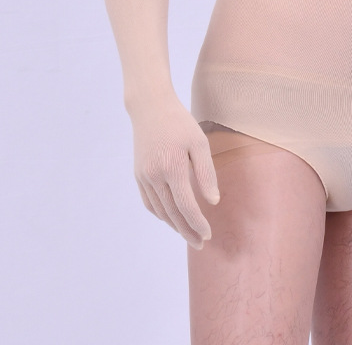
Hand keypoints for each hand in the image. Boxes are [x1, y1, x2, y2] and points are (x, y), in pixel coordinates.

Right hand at [130, 96, 220, 248]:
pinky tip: (171, 218)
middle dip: (186, 231)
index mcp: (172, 167)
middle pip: (172, 213)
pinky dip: (160, 214)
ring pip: (159, 210)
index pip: (186, 205)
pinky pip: (149, 202)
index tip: (208, 235)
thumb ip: (206, 173)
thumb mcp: (199, 143)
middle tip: (200, 244)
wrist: (150, 108)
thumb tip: (213, 202)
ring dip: (174, 225)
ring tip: (188, 234)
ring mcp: (144, 176)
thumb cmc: (180, 123)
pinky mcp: (138, 174)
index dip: (197, 223)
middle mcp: (154, 175)